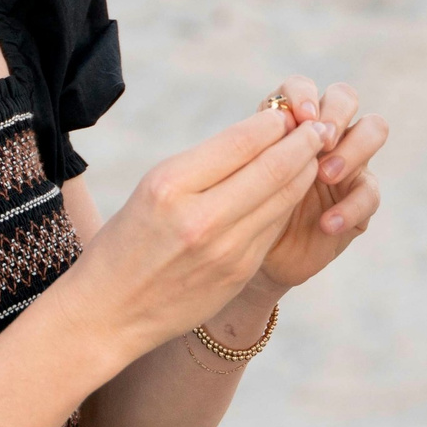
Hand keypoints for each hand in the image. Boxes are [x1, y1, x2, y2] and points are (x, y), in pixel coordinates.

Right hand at [57, 105, 326, 361]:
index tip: (286, 113)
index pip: (241, 141)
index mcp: (170, 186)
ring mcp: (225, 250)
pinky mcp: (240, 273)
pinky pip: (274, 227)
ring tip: (314, 153)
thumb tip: (261, 134)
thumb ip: (204, 165)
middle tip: (318, 127)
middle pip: (274, 168)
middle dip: (303, 142)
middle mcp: (200, 218)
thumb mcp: (152, 190)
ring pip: (284, 198)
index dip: (273, 123)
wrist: (108, 312)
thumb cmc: (127, 240)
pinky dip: (288, 202)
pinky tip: (292, 189)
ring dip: (305, 171)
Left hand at [255, 75, 388, 291]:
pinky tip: (327, 223)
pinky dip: (350, 206)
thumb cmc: (240, 211)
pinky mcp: (360, 198)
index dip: (303, 95)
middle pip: (345, 96)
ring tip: (325, 175)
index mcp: (288, 122)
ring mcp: (347, 162)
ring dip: (353, 148)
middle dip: (335, 114)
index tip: (299, 119)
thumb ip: (254, 153)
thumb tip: (272, 127)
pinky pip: (370, 192)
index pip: (302, 86)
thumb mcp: (238, 181)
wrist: (253, 257)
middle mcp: (322, 134)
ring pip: (373, 128)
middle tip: (319, 142)